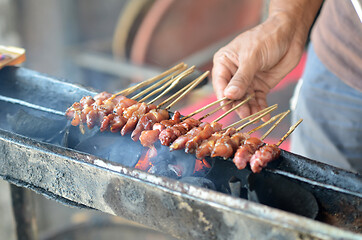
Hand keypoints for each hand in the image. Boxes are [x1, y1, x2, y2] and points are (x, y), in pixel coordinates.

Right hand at [212, 0, 321, 119]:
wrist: (291, 34)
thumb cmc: (267, 38)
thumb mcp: (252, 58)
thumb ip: (241, 78)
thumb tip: (229, 95)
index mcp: (225, 62)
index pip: (220, 83)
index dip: (224, 96)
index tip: (228, 108)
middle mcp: (233, 73)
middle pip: (232, 95)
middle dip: (238, 105)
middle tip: (245, 114)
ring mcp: (247, 81)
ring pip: (245, 100)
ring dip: (250, 109)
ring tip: (255, 116)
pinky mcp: (260, 86)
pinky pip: (258, 100)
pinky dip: (261, 108)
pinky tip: (265, 116)